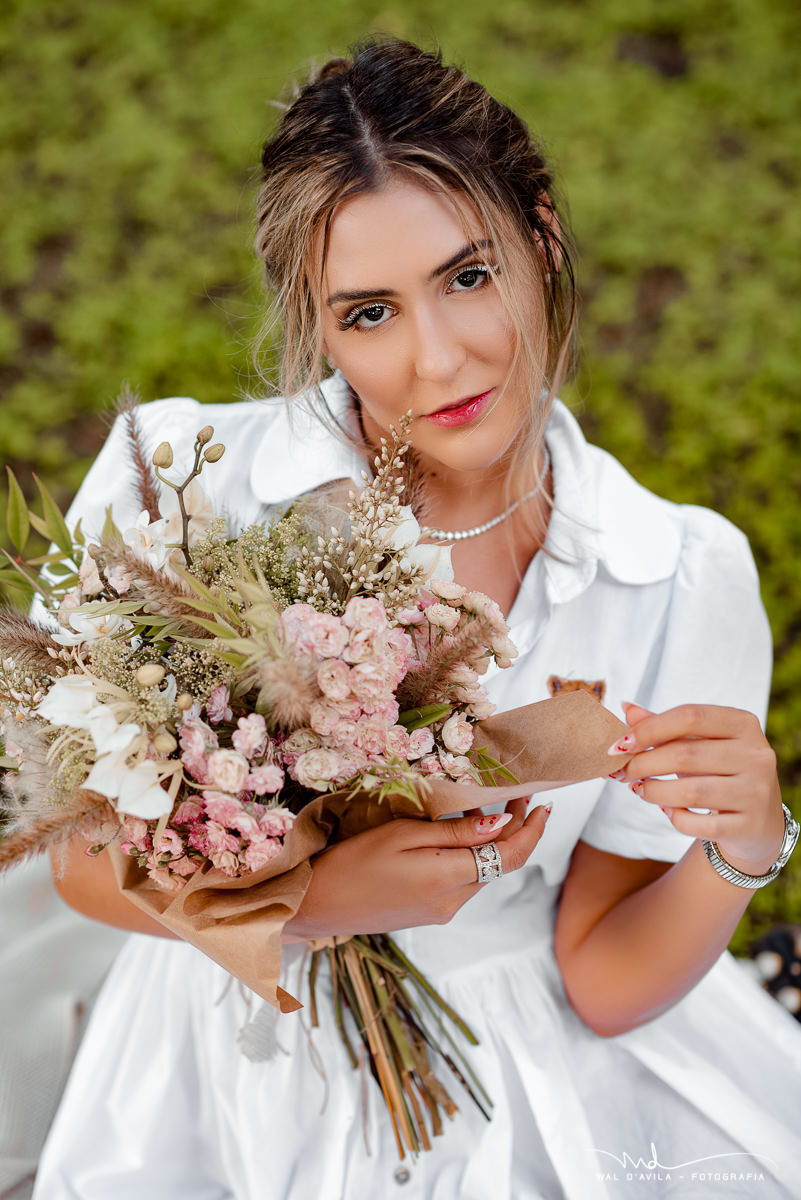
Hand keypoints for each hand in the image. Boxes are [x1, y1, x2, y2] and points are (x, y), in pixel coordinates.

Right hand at [283, 803, 549, 940]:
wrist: (317, 905)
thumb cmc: (353, 861)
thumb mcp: (404, 834)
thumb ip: (456, 832)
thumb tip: (503, 822)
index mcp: (449, 879)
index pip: (510, 855)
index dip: (532, 830)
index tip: (543, 803)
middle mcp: (453, 902)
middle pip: (499, 864)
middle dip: (515, 830)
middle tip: (518, 794)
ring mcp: (441, 912)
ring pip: (482, 873)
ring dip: (492, 844)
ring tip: (487, 808)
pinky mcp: (428, 915)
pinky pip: (462, 883)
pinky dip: (471, 858)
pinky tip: (459, 837)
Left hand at [609, 702, 785, 874]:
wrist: (759, 820)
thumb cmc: (720, 771)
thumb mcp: (699, 743)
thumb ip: (664, 725)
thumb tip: (626, 707)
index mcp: (743, 723)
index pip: (690, 716)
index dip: (649, 729)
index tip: (620, 744)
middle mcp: (756, 754)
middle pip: (685, 754)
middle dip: (643, 764)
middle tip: (623, 772)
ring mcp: (756, 792)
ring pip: (690, 792)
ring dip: (654, 791)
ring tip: (640, 789)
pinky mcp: (749, 825)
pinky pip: (698, 825)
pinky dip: (674, 817)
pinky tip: (667, 810)